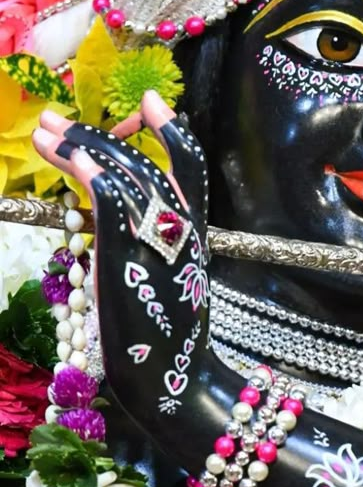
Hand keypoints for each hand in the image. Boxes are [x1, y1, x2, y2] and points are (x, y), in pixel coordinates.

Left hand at [33, 91, 211, 425]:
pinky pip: (109, 197)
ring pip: (123, 172)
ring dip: (80, 146)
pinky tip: (67, 160)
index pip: (191, 168)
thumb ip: (149, 250)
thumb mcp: (166, 288)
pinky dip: (90, 172)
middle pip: (144, 162)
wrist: (171, 384)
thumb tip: (114, 226)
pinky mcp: (127, 255)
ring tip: (45, 133)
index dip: (172, 131)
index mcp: (193, 236)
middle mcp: (181, 230)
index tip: (152, 102)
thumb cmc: (164, 345)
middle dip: (97, 134)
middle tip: (56, 120)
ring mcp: (156, 240)